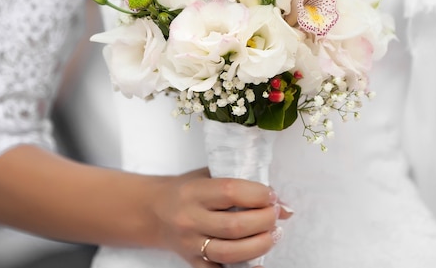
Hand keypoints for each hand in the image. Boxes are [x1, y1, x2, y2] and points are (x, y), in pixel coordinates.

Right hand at [151, 167, 290, 266]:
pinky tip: (258, 262)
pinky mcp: (192, 263)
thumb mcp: (208, 176)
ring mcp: (190, 244)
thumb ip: (242, 186)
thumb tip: (284, 205)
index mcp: (194, 192)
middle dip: (265, 221)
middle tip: (276, 215)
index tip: (272, 196)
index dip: (258, 195)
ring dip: (260, 245)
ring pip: (230, 252)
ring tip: (273, 235)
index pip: (231, 192)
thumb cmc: (187, 190)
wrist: (152, 211)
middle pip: (235, 226)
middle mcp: (190, 219)